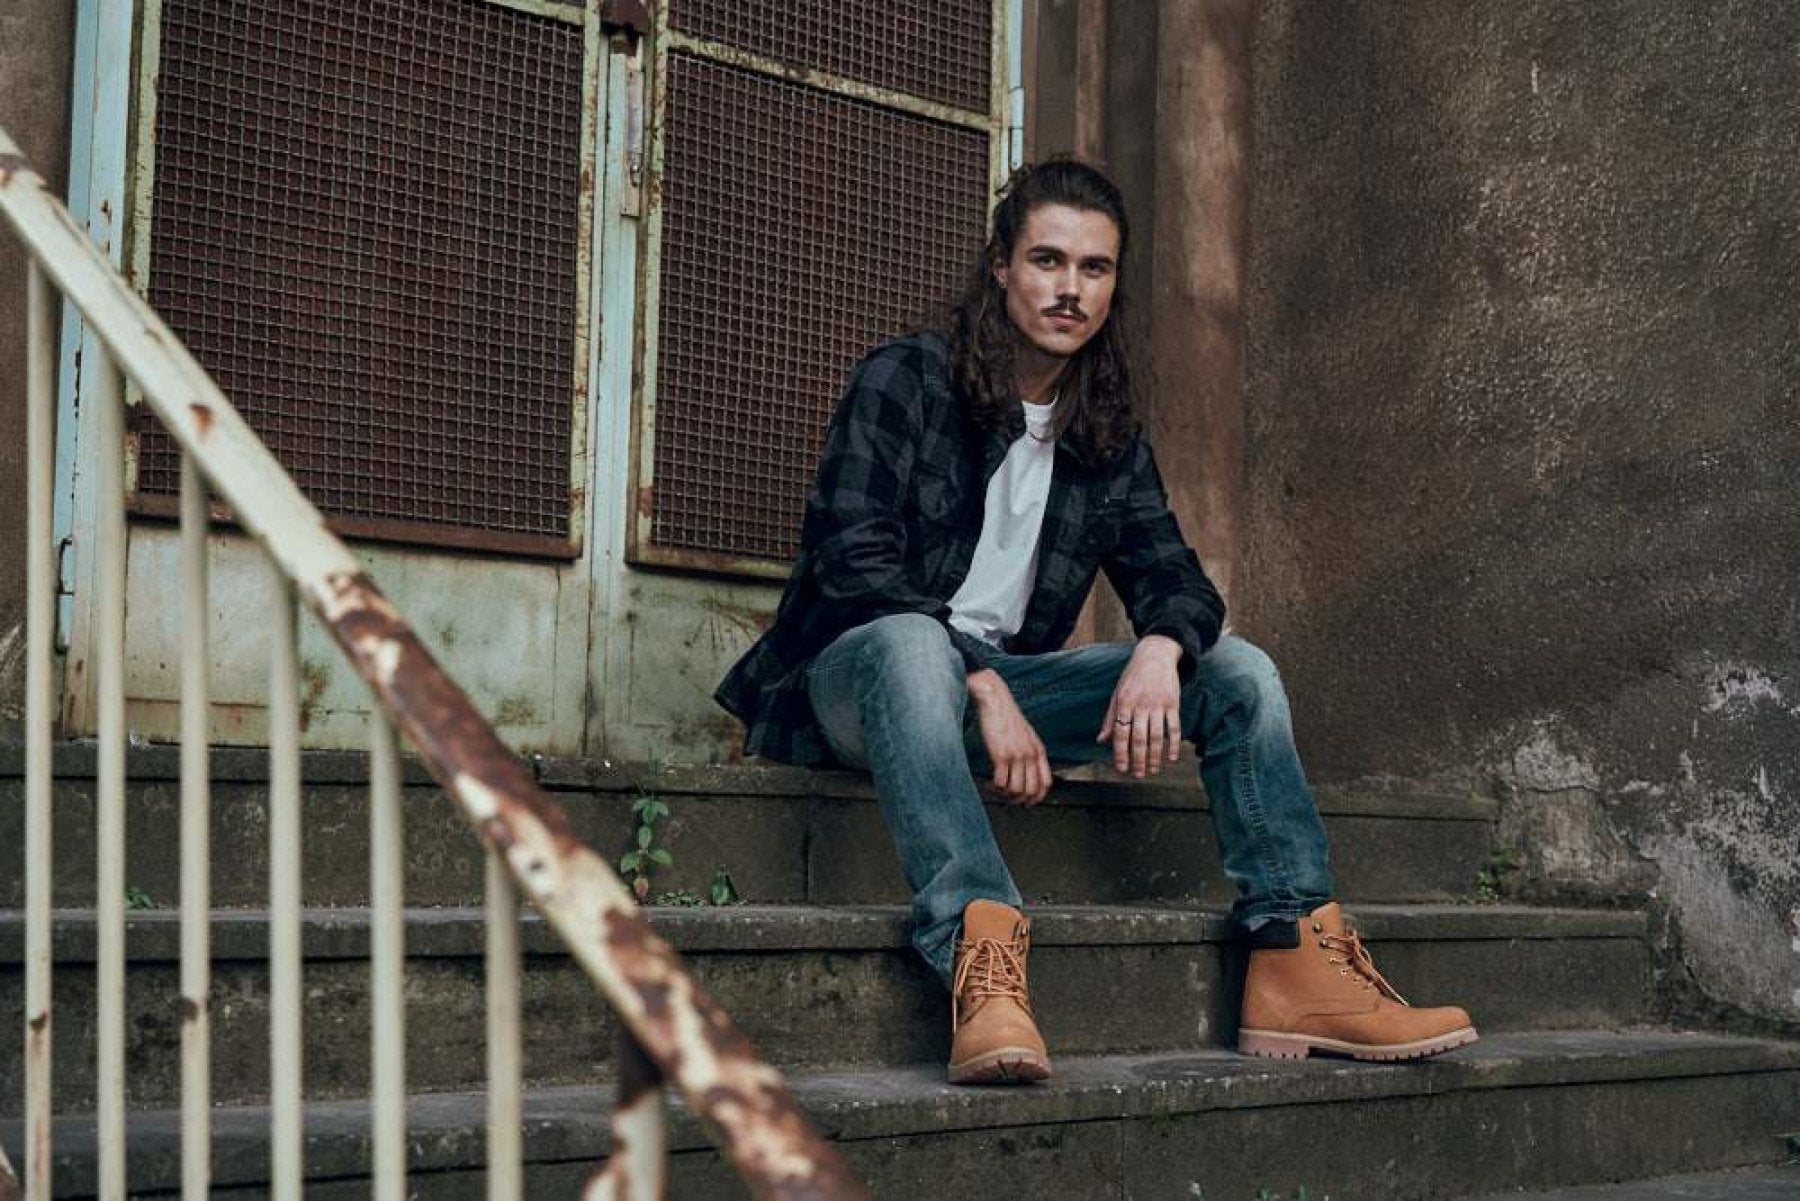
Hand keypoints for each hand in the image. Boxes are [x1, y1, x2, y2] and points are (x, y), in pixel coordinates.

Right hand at [967, 669, 1051, 805]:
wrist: (994, 700)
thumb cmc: (1006, 716)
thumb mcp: (1025, 734)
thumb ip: (1029, 751)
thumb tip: (1025, 771)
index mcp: (1038, 750)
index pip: (1046, 783)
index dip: (1038, 798)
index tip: (1027, 803)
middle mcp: (1030, 754)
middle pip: (1032, 790)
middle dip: (1019, 800)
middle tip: (1008, 799)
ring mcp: (1017, 755)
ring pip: (1016, 790)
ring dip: (1005, 795)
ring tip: (996, 790)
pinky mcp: (1001, 755)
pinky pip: (1001, 783)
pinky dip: (994, 788)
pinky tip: (989, 783)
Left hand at [1096, 635, 1183, 778]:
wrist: (1155, 655)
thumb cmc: (1132, 677)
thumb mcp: (1117, 694)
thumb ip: (1110, 719)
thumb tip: (1101, 740)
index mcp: (1124, 703)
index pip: (1121, 733)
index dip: (1120, 753)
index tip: (1121, 769)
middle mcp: (1141, 704)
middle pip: (1140, 738)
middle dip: (1138, 759)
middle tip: (1137, 775)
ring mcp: (1158, 704)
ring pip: (1157, 736)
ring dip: (1155, 756)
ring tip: (1152, 770)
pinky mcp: (1173, 703)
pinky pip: (1174, 727)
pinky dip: (1174, 744)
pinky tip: (1171, 757)